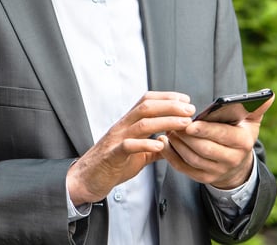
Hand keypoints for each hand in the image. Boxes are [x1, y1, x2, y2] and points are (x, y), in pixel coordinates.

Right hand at [66, 91, 194, 204]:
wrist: (86, 179)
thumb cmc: (111, 164)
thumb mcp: (137, 155)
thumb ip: (154, 148)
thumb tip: (172, 143)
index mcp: (128, 123)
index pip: (147, 101)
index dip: (167, 97)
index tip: (185, 100)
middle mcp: (122, 127)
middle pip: (147, 107)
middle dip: (170, 106)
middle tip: (190, 109)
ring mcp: (116, 139)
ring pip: (142, 123)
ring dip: (166, 121)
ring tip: (183, 123)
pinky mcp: (112, 155)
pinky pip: (128, 146)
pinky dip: (145, 144)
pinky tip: (160, 145)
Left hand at [161, 94, 273, 188]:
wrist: (238, 164)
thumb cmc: (241, 134)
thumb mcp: (251, 121)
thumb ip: (257, 107)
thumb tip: (269, 94)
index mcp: (243, 142)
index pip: (223, 135)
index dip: (205, 130)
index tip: (190, 123)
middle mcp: (232, 159)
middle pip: (204, 148)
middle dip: (187, 136)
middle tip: (174, 123)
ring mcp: (218, 171)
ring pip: (192, 158)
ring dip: (178, 144)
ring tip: (169, 129)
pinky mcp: (205, 179)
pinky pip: (185, 169)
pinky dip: (172, 157)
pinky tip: (165, 143)